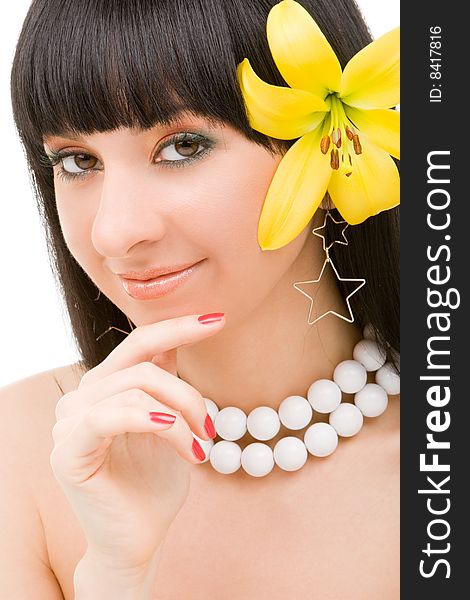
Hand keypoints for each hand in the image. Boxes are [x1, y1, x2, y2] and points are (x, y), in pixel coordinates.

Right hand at [49, 313, 224, 571]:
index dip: (178, 326)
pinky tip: (180, 440)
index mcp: (106, 386)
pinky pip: (111, 416)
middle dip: (188, 394)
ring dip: (180, 416)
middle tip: (211, 429)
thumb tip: (175, 340)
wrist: (138, 540)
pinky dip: (153, 421)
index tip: (218, 319)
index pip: (140, 342)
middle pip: (143, 366)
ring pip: (135, 389)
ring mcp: (68, 422)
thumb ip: (165, 382)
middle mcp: (82, 397)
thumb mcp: (170, 422)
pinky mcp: (66, 451)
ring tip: (199, 448)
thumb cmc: (154, 483)